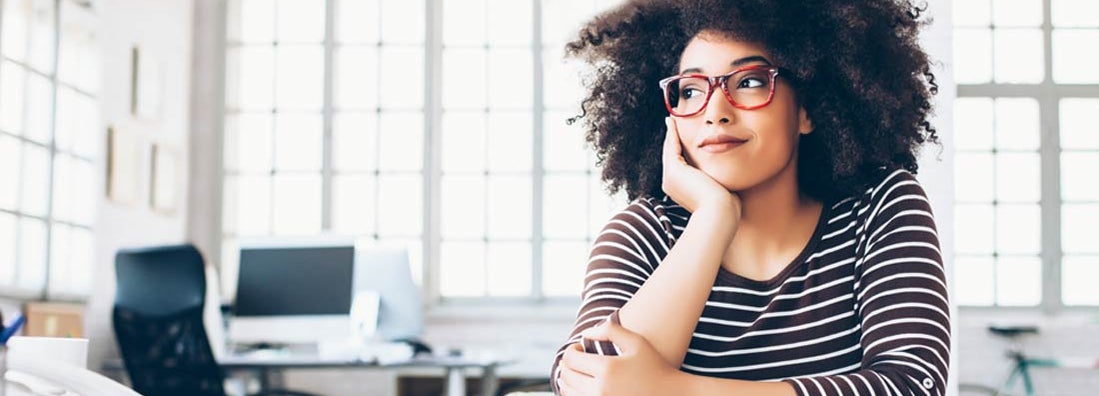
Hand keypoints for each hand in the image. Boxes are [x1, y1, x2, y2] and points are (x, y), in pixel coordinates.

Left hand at [557, 315, 682, 395]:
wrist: (670, 395)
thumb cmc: (654, 366)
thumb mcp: (636, 342)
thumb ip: (610, 330)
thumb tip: (585, 333)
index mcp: (607, 368)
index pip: (570, 358)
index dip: (571, 350)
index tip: (579, 348)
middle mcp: (601, 389)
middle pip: (567, 375)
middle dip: (567, 365)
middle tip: (578, 359)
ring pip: (568, 392)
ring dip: (568, 381)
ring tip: (579, 373)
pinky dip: (575, 394)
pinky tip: (585, 386)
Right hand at [661, 117, 741, 216]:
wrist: (719, 213)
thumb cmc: (725, 207)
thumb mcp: (720, 192)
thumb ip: (718, 182)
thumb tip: (726, 179)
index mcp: (681, 191)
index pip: (680, 165)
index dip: (680, 150)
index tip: (682, 138)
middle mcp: (671, 185)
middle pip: (672, 157)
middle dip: (672, 140)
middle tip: (672, 123)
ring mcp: (670, 178)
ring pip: (670, 151)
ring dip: (671, 134)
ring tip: (672, 120)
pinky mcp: (674, 170)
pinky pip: (671, 146)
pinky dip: (672, 133)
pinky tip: (673, 122)